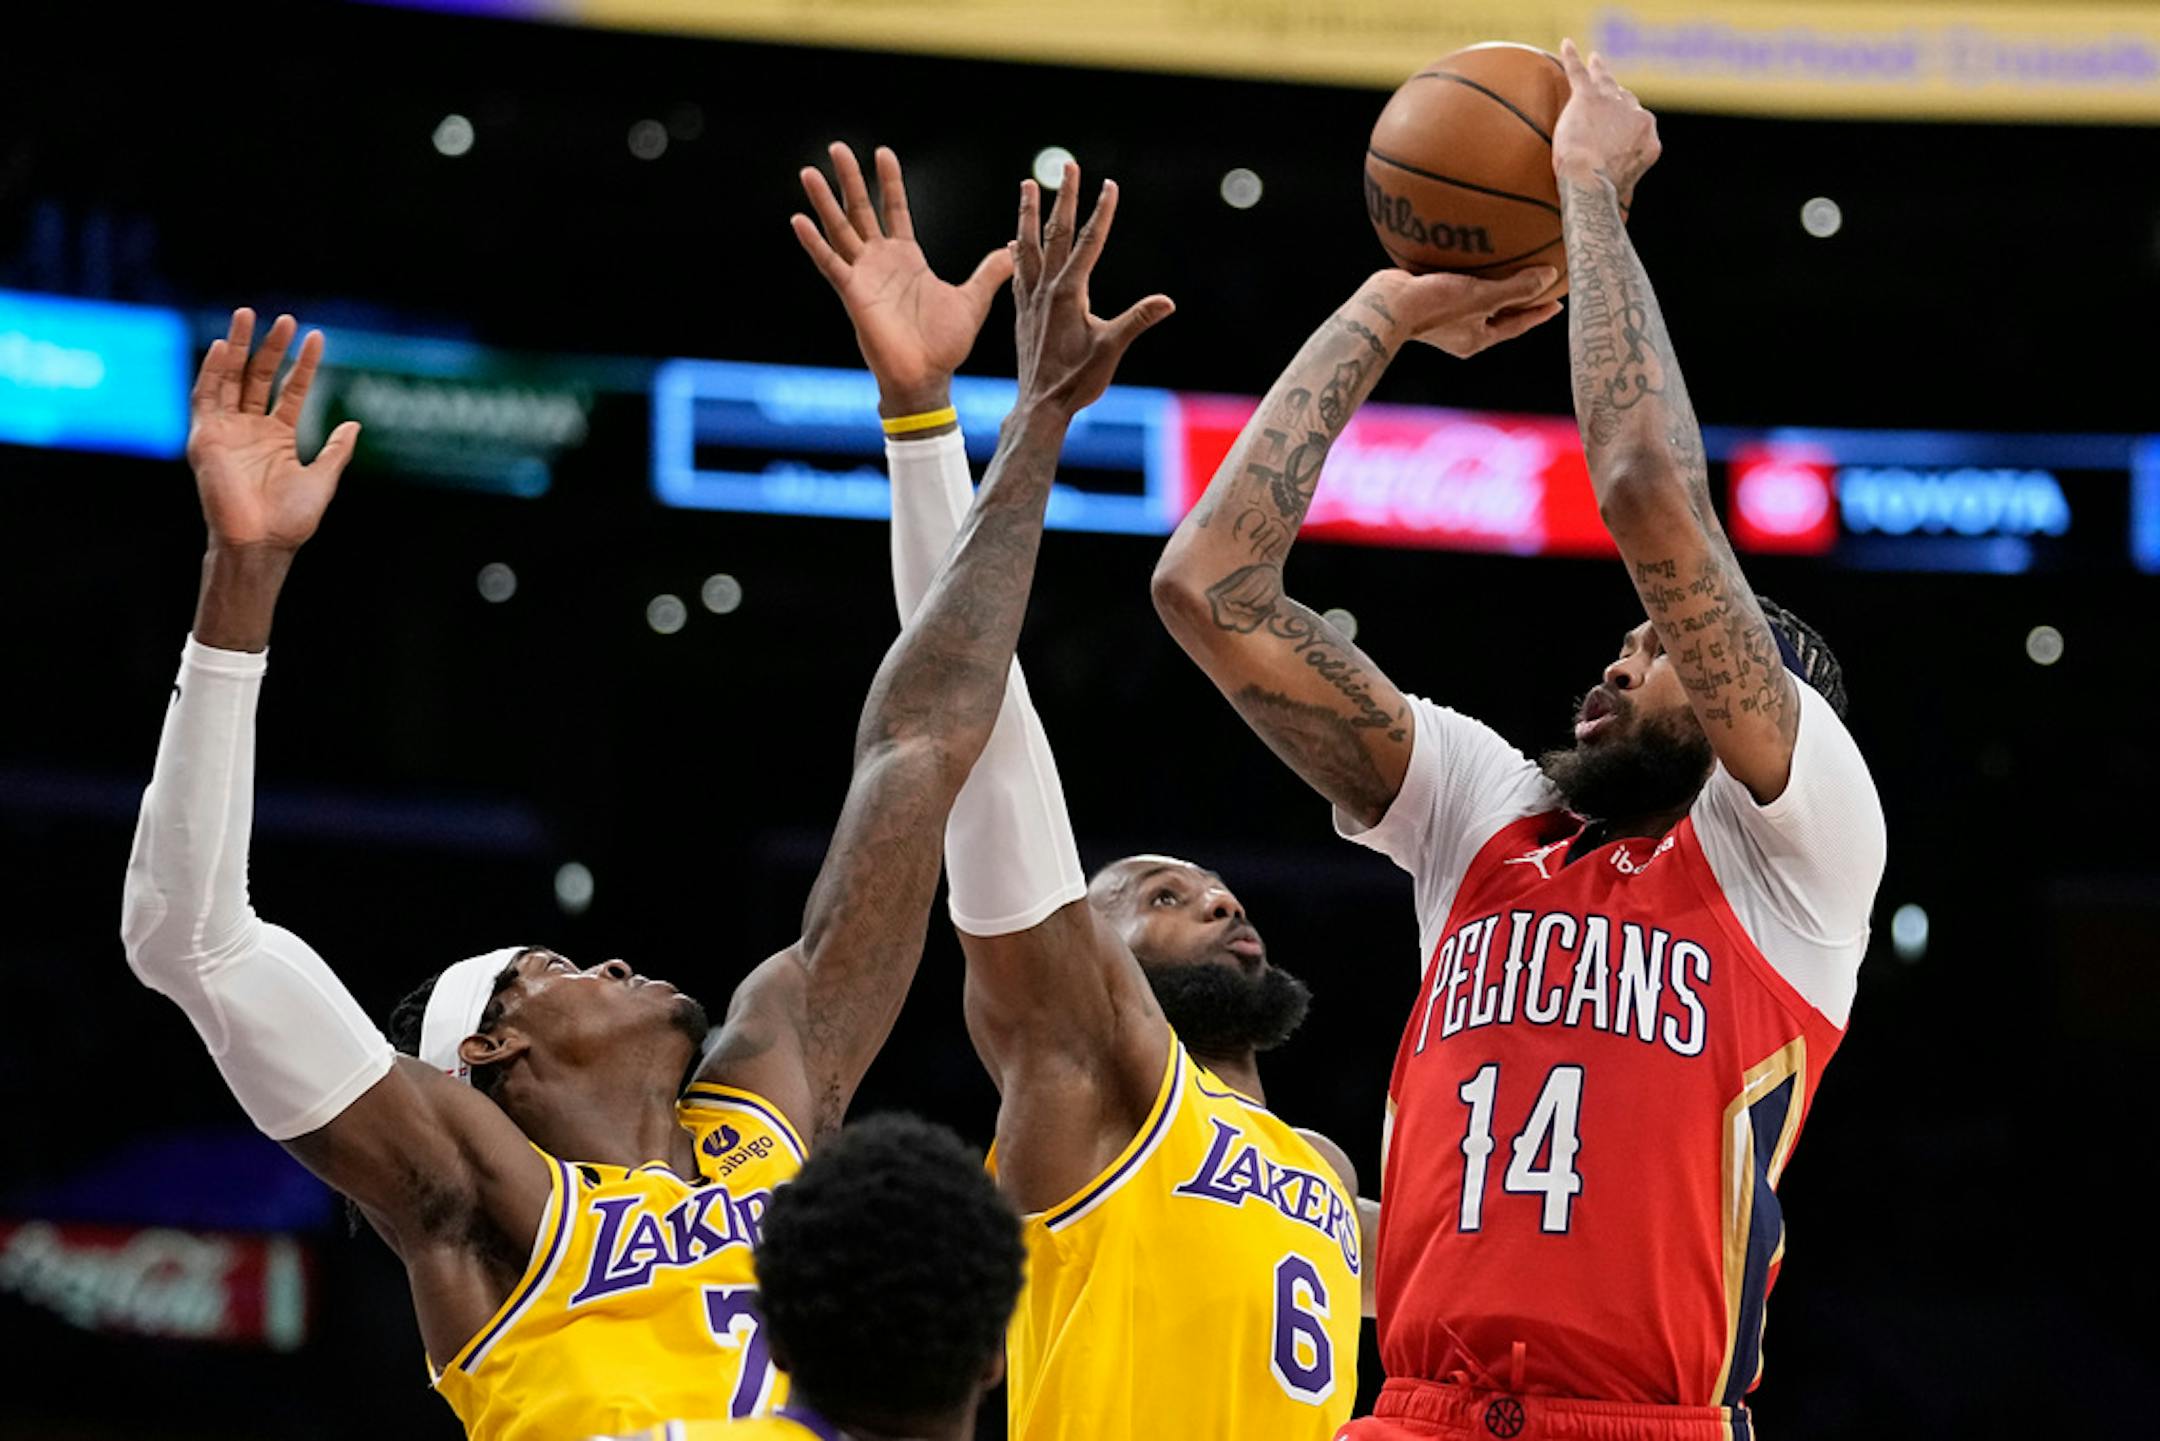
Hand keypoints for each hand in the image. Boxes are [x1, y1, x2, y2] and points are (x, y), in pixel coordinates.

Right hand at [187, 308, 358, 552]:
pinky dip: (212, 371)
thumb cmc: (292, 519)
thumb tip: (355, 423)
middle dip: (270, 347)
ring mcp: (227, 431)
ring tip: (249, 315)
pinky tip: (225, 346)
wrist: (262, 542)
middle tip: (284, 318)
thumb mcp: (323, 478)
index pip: (289, 390)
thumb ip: (336, 450)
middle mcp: (250, 429)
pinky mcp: (206, 437)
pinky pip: (205, 398)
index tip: (317, 337)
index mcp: (277, 437)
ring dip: (239, 347)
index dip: (303, 364)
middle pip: (258, 377)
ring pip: (230, 379)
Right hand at [792, 143, 1013, 415]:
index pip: (895, 209)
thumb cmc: (946, 345)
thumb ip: (990, 272)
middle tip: (836, 146)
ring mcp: (864, 276)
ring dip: (824, 201)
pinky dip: (814, 243)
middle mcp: (881, 262)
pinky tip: (798, 219)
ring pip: (840, 229)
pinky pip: (830, 263)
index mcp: (907, 259)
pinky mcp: (853, 294)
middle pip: (861, 210)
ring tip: (808, 171)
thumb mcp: (973, 299)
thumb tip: (1014, 249)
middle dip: (850, 179)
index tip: (883, 152)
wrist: (928, 377)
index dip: (889, 182)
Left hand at [1010, 165, 1173, 417]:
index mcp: (1068, 293)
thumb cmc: (1077, 381)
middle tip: (1068, 165)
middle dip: (1065, 197)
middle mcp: (1045, 289)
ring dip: (1029, 214)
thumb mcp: (1111, 349)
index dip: (1101, 212)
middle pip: (1056, 233)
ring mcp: (1030, 299)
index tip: (1109, 184)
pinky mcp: (1021, 313)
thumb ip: (1137, 321)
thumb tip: (1167, 301)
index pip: (1088, 242)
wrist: (1040, 406)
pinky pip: (1017, 273)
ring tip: (1028, 185)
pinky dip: (1016, 252)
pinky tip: (1013, 243)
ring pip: (1028, 245)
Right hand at [1365, 266, 1561, 357]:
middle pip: (1498, 315)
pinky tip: (1468, 253)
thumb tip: (1551, 276)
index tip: (1556, 303)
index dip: (1538, 313)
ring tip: (1506, 268)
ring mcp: (1442, 319)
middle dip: (1517, 301)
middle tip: (1538, 286)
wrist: (1385, 305)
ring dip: (1492, 287)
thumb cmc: (1435, 306)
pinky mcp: (1426, 301)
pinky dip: (1467, 274)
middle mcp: (1460, 333)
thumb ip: (1517, 288)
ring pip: (1475, 301)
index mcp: (1476, 339)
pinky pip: (1455, 286)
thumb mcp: (1482, 296)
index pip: (1517, 325)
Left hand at [1552, 38, 1659, 201]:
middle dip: (1617, 96)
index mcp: (1648, 142)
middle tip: (1608, 88)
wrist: (1590, 184)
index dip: (1627, 124)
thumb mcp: (1622, 202)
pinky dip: (1572, 59)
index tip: (1621, 123)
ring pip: (1606, 83)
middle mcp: (1637, 118)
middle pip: (1626, 101)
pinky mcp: (1589, 98)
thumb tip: (1621, 227)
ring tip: (1595, 61)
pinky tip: (1566, 46)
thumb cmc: (1604, 202)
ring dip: (1600, 71)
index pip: (1638, 125)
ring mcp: (1613, 105)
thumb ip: (1622, 199)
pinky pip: (1579, 73)